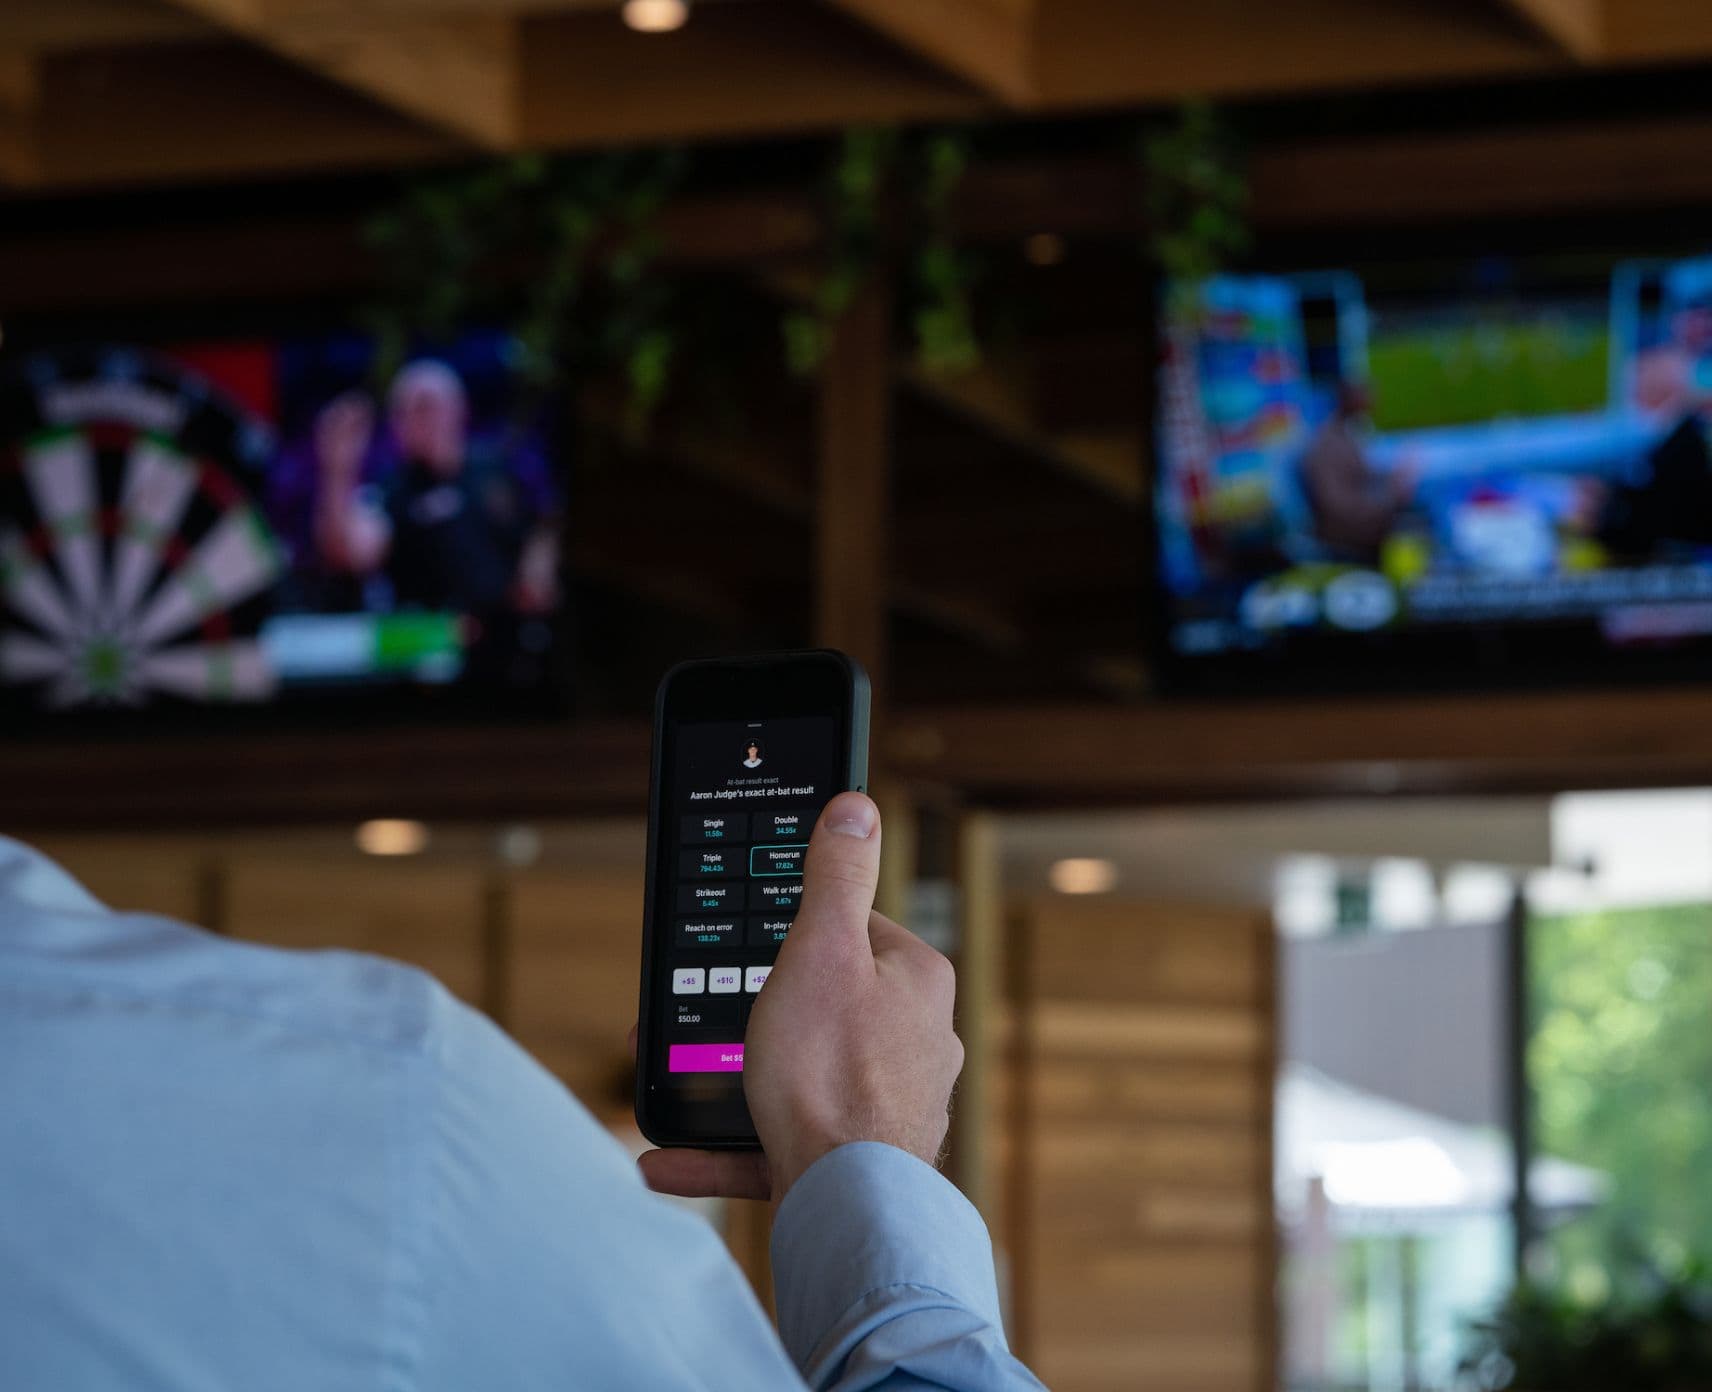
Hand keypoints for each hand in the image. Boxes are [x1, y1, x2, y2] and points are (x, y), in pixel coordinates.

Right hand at [638, 793, 962, 1206]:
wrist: (844, 1199)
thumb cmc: (834, 1073)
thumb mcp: (821, 950)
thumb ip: (836, 877)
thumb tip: (857, 807)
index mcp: (916, 982)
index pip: (855, 931)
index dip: (798, 934)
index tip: (754, 947)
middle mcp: (916, 1041)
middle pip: (824, 1003)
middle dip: (758, 1012)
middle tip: (705, 1015)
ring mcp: (888, 1106)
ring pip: (798, 1076)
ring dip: (736, 1080)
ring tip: (680, 1078)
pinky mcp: (853, 1160)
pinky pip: (778, 1142)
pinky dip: (724, 1144)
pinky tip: (666, 1156)